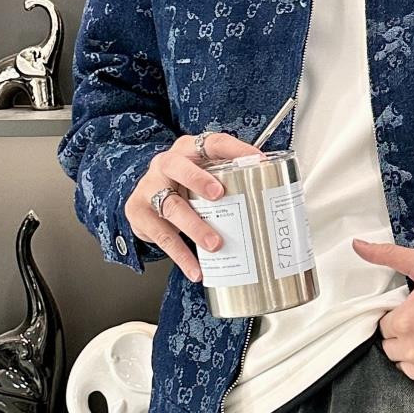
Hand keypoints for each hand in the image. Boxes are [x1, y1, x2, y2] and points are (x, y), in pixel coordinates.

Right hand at [126, 132, 261, 280]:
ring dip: (194, 226)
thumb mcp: (203, 178)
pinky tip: (196, 269)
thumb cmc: (184, 188)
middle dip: (198, 180)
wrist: (144, 202)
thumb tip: (274, 201)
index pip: (212, 143)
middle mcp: (166, 165)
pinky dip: (181, 255)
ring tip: (214, 244)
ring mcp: (150, 188)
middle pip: (178, 167)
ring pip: (171, 206)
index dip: (234, 149)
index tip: (257, 160)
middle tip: (219, 195)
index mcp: (188, 151)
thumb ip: (229, 183)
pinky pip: (162, 236)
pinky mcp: (139, 213)